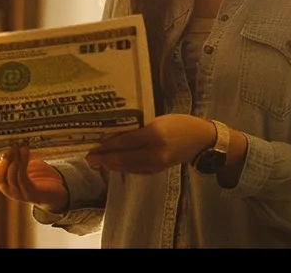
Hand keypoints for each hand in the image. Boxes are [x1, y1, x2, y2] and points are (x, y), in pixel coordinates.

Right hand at [0, 142, 68, 213]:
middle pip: (0, 178)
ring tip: (18, 147)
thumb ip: (6, 163)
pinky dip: (23, 163)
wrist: (54, 193)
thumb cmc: (36, 178)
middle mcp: (9, 192)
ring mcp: (19, 195)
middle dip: (3, 162)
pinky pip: (23, 177)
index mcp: (5, 185)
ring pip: (12, 176)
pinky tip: (25, 152)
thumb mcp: (19, 168)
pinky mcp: (30, 194)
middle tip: (8, 148)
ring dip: (15, 160)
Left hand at [84, 114, 215, 174]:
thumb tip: (116, 135)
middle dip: (105, 158)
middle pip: (124, 157)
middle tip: (89, 158)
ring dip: (111, 165)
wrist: (201, 140)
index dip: (108, 145)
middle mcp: (154, 152)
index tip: (94, 145)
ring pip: (128, 166)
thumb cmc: (179, 124)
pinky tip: (114, 165)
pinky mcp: (158, 170)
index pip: (125, 141)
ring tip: (98, 162)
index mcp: (154, 134)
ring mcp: (156, 163)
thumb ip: (139, 128)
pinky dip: (123, 168)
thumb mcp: (158, 120)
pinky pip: (136, 170)